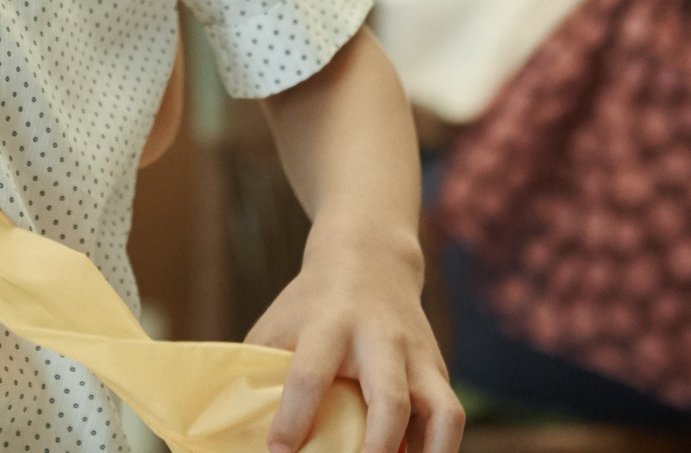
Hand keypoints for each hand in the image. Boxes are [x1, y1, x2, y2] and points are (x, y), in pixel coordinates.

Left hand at [247, 219, 462, 452]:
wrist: (371, 258)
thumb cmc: (311, 303)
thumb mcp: (280, 323)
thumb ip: (261, 371)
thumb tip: (239, 430)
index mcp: (329, 325)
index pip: (311, 375)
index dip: (293, 418)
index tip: (278, 452)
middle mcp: (380, 341)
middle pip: (389, 398)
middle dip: (377, 448)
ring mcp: (417, 357)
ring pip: (442, 411)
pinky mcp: (438, 371)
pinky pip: (450, 418)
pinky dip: (440, 450)